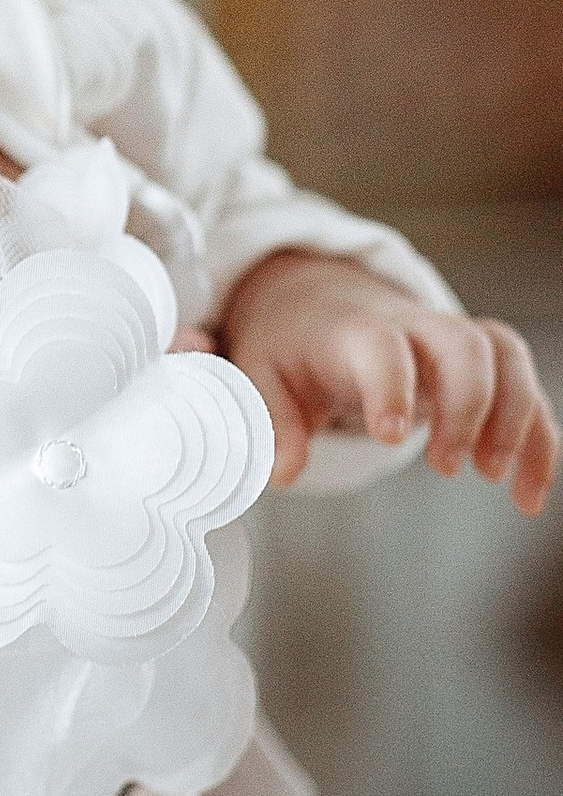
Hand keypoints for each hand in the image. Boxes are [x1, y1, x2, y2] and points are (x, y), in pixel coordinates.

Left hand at [219, 250, 556, 512]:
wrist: (320, 301)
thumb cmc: (293, 345)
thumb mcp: (261, 376)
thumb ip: (273, 422)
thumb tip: (285, 472)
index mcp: (354, 331)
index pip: (382, 347)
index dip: (391, 386)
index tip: (389, 437)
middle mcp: (413, 328)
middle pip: (463, 344)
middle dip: (468, 404)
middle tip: (448, 467)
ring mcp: (452, 340)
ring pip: (506, 358)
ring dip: (514, 418)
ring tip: (494, 477)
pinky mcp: (481, 364)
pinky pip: (526, 390)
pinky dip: (538, 440)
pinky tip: (529, 495)